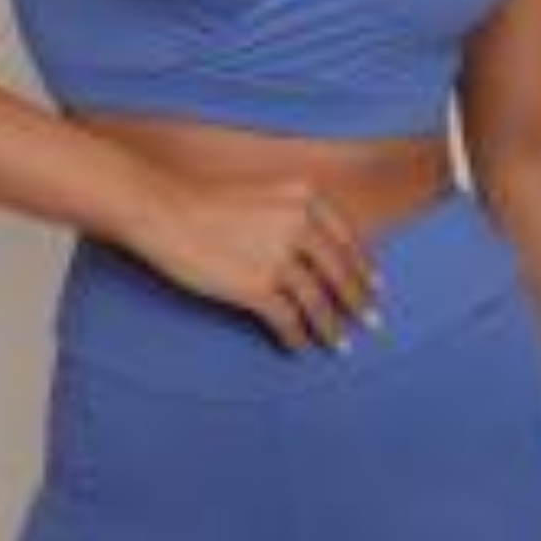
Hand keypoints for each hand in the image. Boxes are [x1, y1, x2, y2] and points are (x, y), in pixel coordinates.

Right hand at [126, 171, 382, 352]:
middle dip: (359, 302)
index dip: (364, 267)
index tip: (376, 286)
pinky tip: (299, 347)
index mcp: (304, 198)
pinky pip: (288, 320)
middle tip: (373, 322)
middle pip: (340, 272)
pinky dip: (297, 337)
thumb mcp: (262, 192)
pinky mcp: (256, 287)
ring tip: (341, 345)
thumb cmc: (203, 200)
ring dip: (332, 327)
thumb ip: (292, 214)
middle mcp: (299, 225)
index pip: (347, 239)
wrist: (163, 208)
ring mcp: (278, 258)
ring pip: (318, 301)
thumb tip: (312, 248)